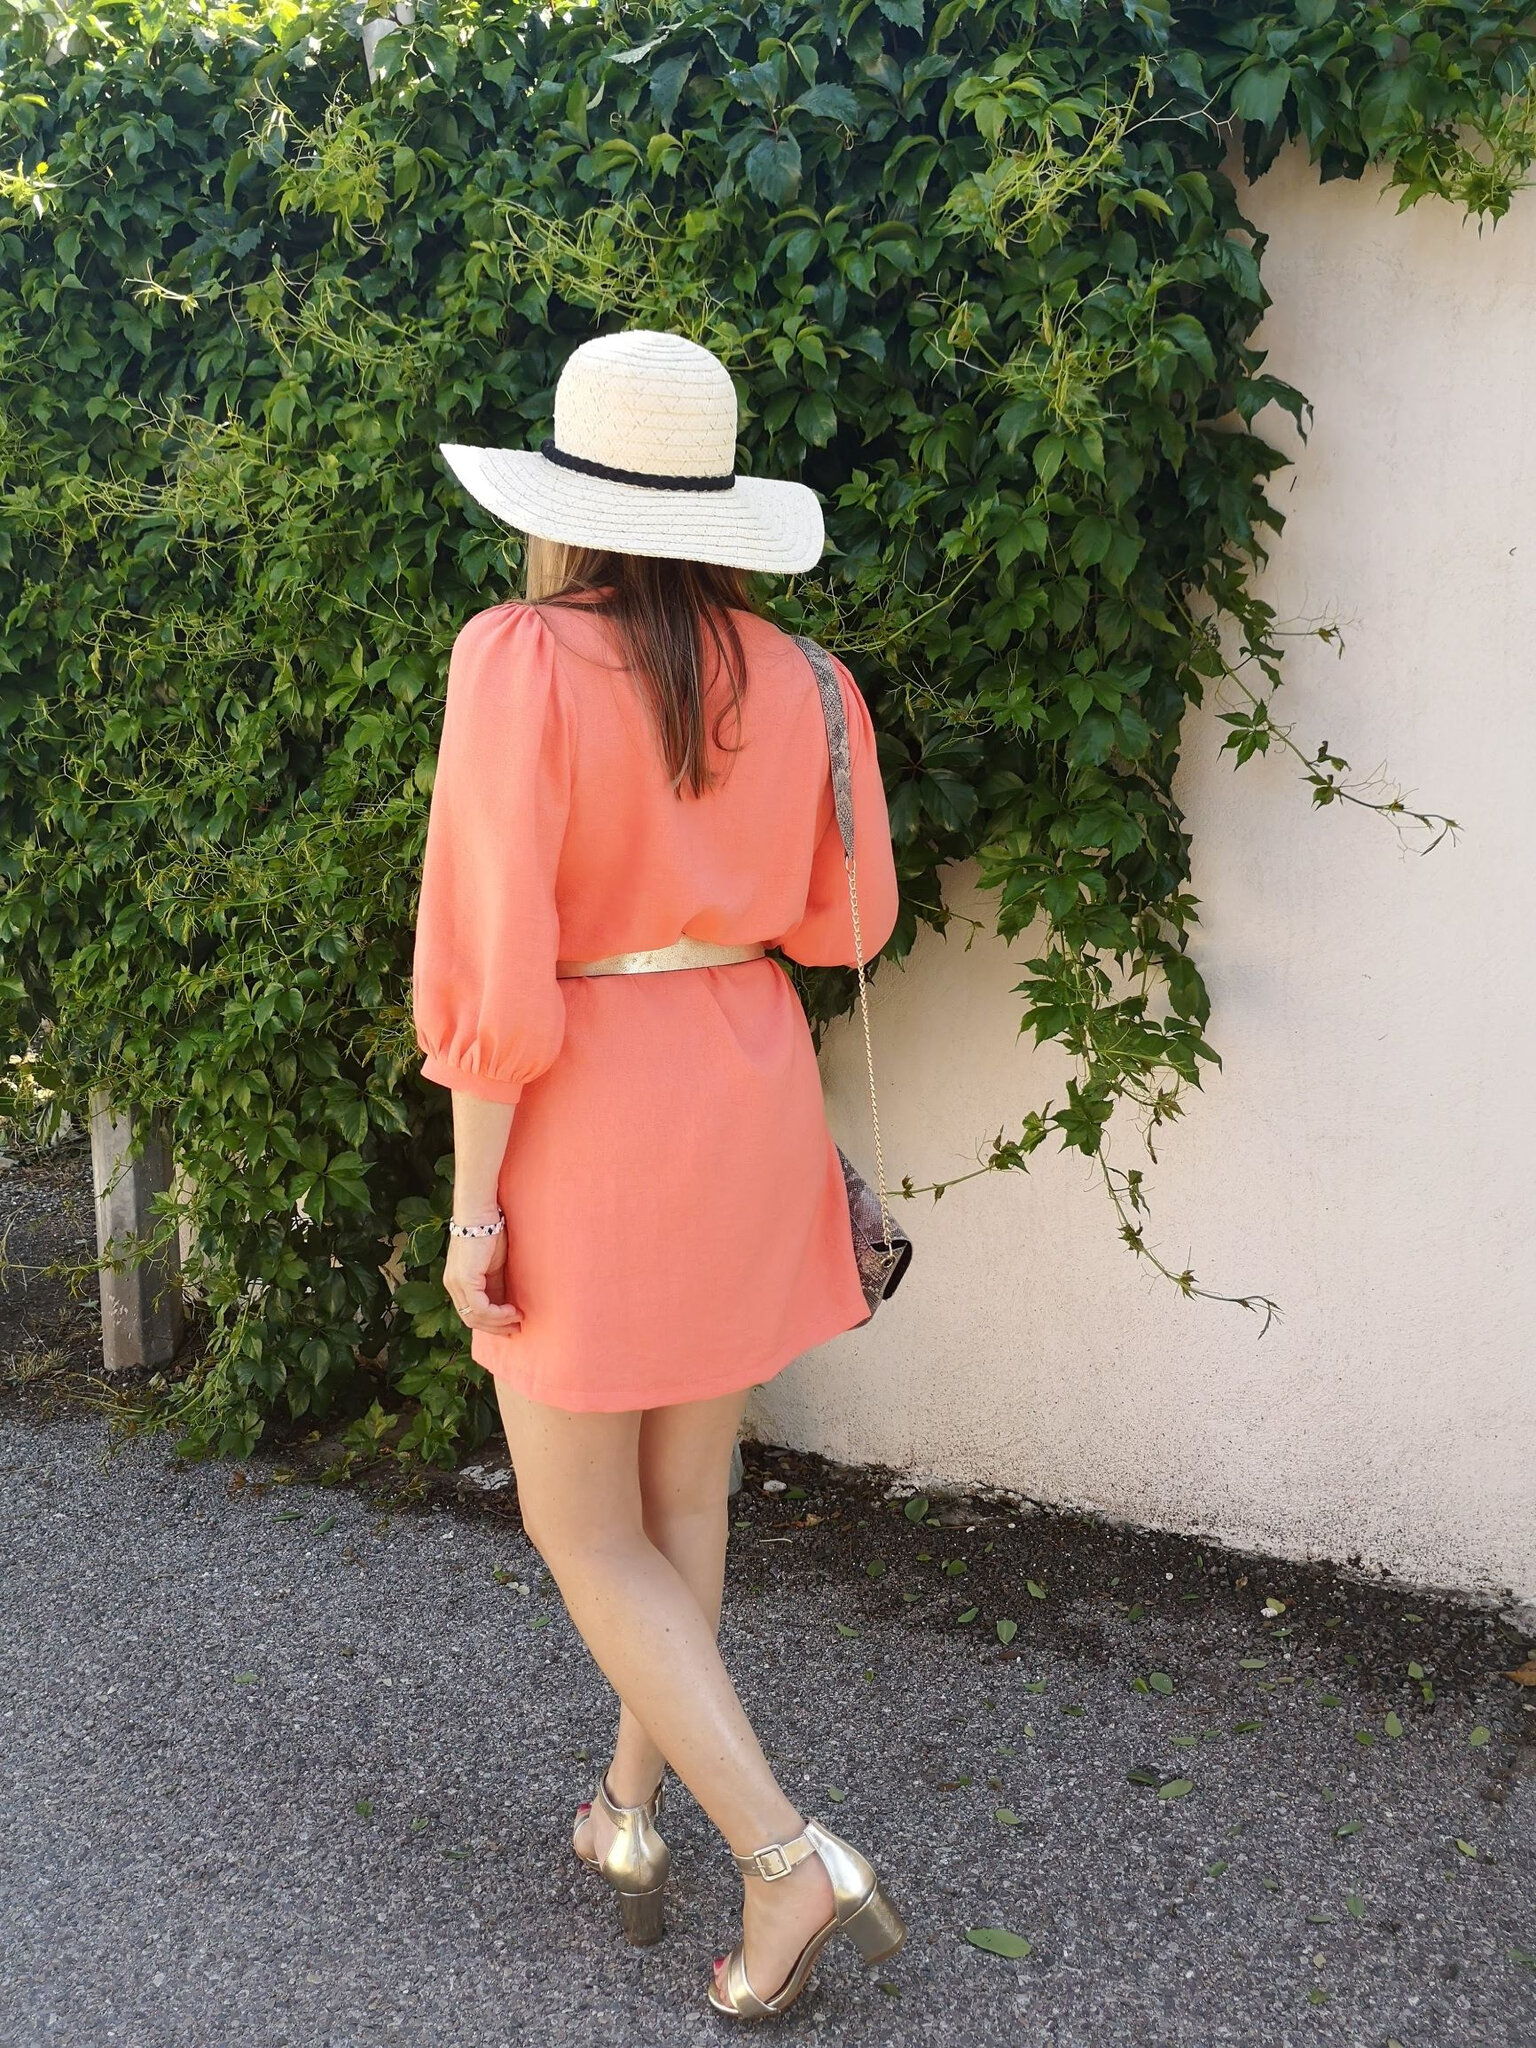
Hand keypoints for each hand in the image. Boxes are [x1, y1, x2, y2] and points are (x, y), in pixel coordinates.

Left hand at [443, 1221, 522, 1335]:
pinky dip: (498, 1314)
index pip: (470, 1312)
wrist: (481, 1215)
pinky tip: (512, 1310)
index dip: (490, 1323)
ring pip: (475, 1317)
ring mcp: (457, 1284)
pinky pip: (481, 1308)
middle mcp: (452, 1285)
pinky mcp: (465, 1280)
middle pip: (471, 1320)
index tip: (510, 1324)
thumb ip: (495, 1284)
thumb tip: (506, 1303)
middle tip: (515, 1329)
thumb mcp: (493, 1265)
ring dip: (498, 1323)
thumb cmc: (489, 1233)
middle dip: (495, 1328)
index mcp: (457, 1282)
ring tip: (517, 1319)